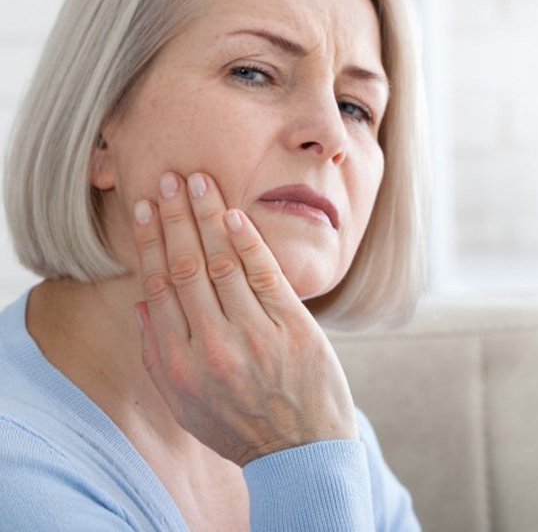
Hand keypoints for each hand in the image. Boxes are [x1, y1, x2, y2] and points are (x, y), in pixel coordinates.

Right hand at [132, 172, 357, 465]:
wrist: (301, 451)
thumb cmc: (239, 424)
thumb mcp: (184, 403)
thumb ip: (157, 354)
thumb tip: (141, 301)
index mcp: (180, 364)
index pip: (159, 287)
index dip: (151, 243)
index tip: (145, 209)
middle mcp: (213, 346)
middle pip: (187, 267)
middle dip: (175, 218)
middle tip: (167, 179)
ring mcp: (255, 336)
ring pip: (224, 264)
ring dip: (208, 218)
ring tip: (197, 182)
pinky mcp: (294, 329)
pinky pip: (266, 276)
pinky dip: (248, 242)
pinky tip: (234, 215)